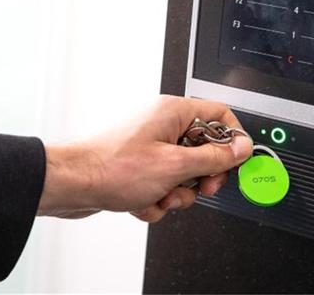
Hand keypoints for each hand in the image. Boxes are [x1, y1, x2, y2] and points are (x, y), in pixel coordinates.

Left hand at [37, 95, 252, 222]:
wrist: (72, 185)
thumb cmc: (112, 167)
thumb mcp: (174, 166)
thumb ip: (213, 158)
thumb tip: (240, 149)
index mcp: (174, 113)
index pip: (220, 115)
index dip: (233, 139)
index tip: (236, 161)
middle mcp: (163, 124)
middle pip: (204, 149)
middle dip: (201, 176)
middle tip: (198, 187)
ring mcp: (151, 146)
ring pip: (184, 172)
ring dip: (176, 193)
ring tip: (160, 197)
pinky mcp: (140, 166)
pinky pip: (164, 184)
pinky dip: (157, 199)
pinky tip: (141, 201)